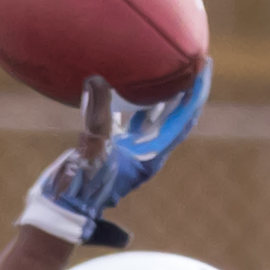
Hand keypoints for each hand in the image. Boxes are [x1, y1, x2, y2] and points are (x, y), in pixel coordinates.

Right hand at [16, 63, 210, 245]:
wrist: (64, 210)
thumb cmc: (82, 186)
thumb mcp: (93, 147)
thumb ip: (97, 113)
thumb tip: (96, 79)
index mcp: (151, 155)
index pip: (183, 117)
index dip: (196, 91)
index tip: (205, 65)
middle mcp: (146, 153)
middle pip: (175, 115)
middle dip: (184, 88)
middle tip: (191, 59)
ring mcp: (130, 152)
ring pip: (153, 118)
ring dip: (162, 95)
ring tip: (166, 67)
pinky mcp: (113, 151)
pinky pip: (127, 122)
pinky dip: (131, 105)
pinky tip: (126, 86)